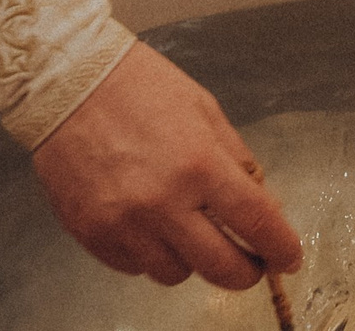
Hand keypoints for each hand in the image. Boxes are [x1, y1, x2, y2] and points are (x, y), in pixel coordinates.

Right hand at [31, 41, 302, 288]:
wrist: (67, 80)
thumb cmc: (138, 86)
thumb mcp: (203, 109)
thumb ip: (236, 160)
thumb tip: (264, 207)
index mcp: (199, 162)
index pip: (257, 223)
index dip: (281, 248)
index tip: (288, 258)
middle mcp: (163, 201)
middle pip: (222, 268)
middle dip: (246, 273)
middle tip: (251, 263)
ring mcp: (124, 223)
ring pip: (176, 274)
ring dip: (191, 259)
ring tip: (185, 227)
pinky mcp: (91, 234)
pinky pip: (134, 267)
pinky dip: (149, 253)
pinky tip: (147, 223)